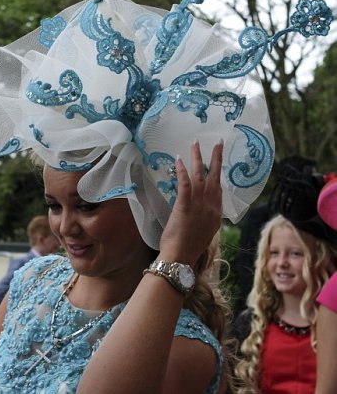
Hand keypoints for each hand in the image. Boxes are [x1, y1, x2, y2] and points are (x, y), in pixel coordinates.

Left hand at [158, 140, 222, 264]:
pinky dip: (183, 171)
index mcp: (216, 213)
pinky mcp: (185, 205)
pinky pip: (185, 184)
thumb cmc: (190, 247)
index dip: (218, 174)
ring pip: (201, 176)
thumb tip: (204, 211)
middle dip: (217, 158)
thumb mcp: (204, 232)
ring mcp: (199, 205)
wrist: (181, 256)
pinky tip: (180, 159)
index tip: (217, 162)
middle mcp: (211, 206)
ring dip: (198, 158)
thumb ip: (206, 218)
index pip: (219, 189)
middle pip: (215, 177)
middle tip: (217, 143)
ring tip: (196, 144)